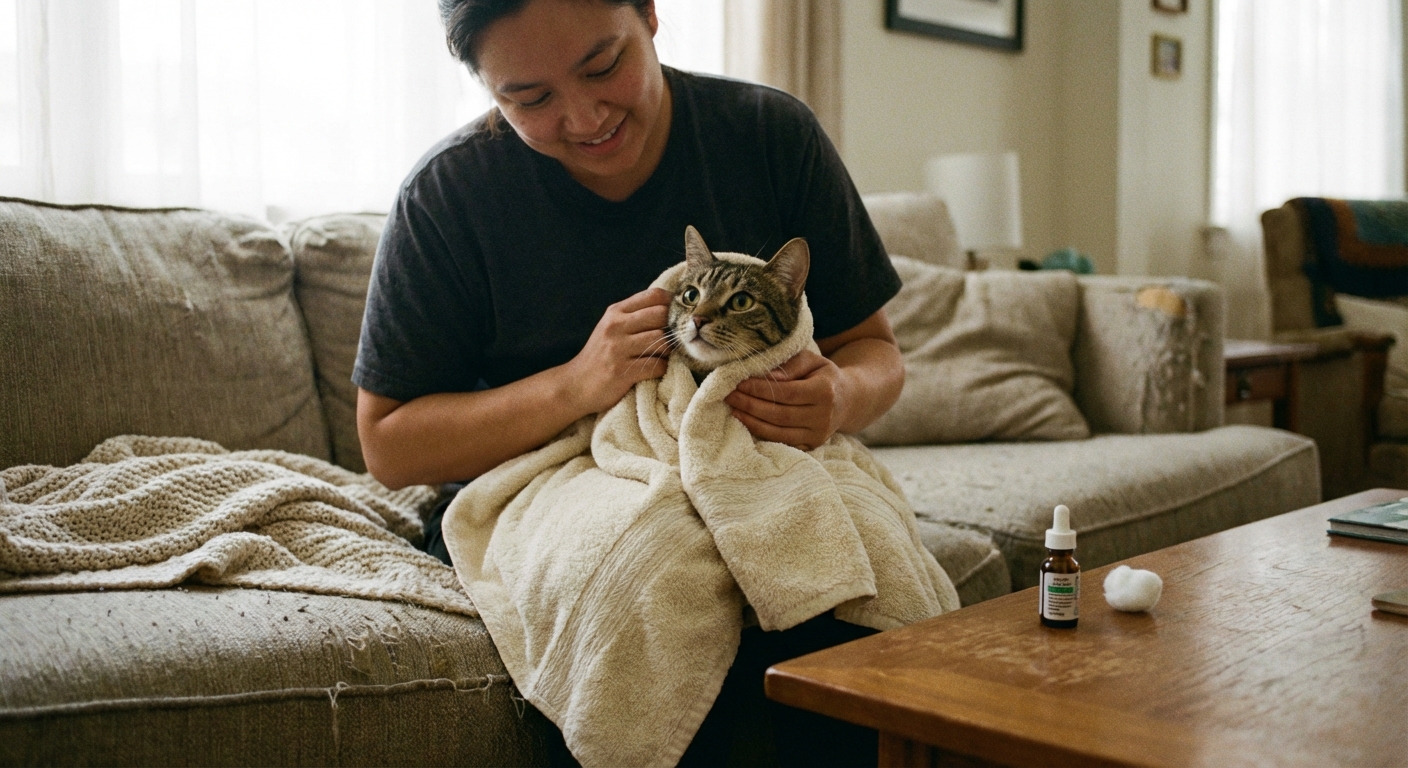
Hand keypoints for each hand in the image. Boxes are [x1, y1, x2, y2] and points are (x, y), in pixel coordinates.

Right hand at [564, 288, 672, 413]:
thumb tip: (669, 309)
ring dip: (668, 351)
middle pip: (661, 315)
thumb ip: (634, 316)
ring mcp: (618, 349)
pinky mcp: (622, 371)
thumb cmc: (600, 356)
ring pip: (662, 341)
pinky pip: (658, 365)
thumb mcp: (611, 328)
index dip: (672, 304)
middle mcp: (616, 326)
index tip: (676, 317)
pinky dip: (662, 369)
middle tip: (672, 340)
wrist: (575, 385)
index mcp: (616, 312)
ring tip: (661, 356)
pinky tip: (654, 370)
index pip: (654, 295)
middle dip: (672, 328)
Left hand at [724, 349, 848, 450]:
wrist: (847, 400)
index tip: (738, 382)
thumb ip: (791, 365)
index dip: (760, 389)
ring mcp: (818, 435)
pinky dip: (761, 434)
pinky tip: (746, 423)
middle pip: (779, 414)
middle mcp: (824, 417)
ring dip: (751, 421)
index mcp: (825, 392)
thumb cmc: (823, 375)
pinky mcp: (812, 446)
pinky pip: (782, 442)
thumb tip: (769, 377)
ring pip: (778, 432)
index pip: (786, 392)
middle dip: (750, 405)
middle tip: (728, 395)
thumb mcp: (812, 360)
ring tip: (732, 409)